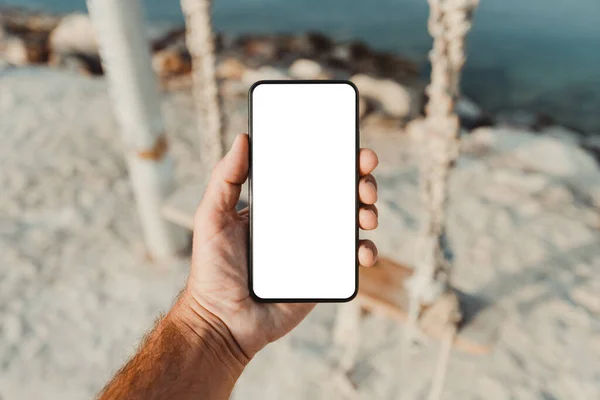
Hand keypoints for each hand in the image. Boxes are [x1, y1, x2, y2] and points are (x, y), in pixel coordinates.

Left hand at [178, 134, 378, 361]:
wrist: (223, 322)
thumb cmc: (213, 271)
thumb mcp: (211, 217)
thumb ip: (224, 178)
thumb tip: (242, 138)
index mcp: (278, 204)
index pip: (312, 173)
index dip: (336, 158)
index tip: (353, 149)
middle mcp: (300, 222)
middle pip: (339, 194)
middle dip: (361, 182)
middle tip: (365, 183)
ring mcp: (315, 247)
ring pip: (352, 222)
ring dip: (368, 212)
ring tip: (366, 214)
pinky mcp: (324, 274)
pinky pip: (352, 258)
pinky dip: (366, 250)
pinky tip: (363, 250)